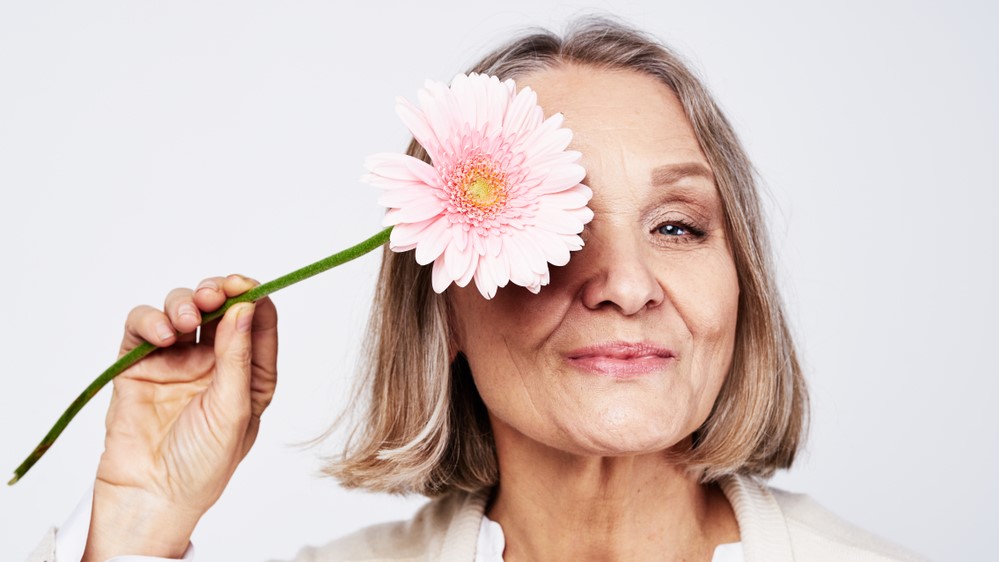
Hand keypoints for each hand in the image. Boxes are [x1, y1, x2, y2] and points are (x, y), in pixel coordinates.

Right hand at [83, 274, 277, 560]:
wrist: (151, 497)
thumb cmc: (202, 465)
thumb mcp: (234, 411)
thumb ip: (238, 358)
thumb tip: (246, 307)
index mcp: (249, 373)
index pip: (257, 322)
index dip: (253, 296)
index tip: (246, 284)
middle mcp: (215, 362)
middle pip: (218, 306)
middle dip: (217, 292)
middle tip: (213, 294)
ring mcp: (176, 361)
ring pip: (181, 308)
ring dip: (184, 304)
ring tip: (185, 322)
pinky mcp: (139, 364)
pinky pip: (142, 327)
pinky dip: (150, 320)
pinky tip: (161, 335)